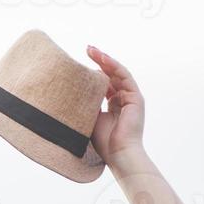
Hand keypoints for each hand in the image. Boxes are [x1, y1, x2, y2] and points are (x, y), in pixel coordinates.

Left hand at [86, 45, 144, 164]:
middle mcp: (123, 100)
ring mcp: (131, 98)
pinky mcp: (136, 97)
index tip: (79, 63)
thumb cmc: (102, 143)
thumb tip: (67, 93)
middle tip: (86, 49)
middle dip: (99, 61)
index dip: (93, 73)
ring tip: (92, 49)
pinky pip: (124, 76)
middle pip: (111, 75)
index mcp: (113, 106)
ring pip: (118, 73)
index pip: (104, 84)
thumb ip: (85, 105)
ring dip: (105, 59)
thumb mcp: (89, 119)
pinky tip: (102, 58)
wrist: (118, 154)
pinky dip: (113, 66)